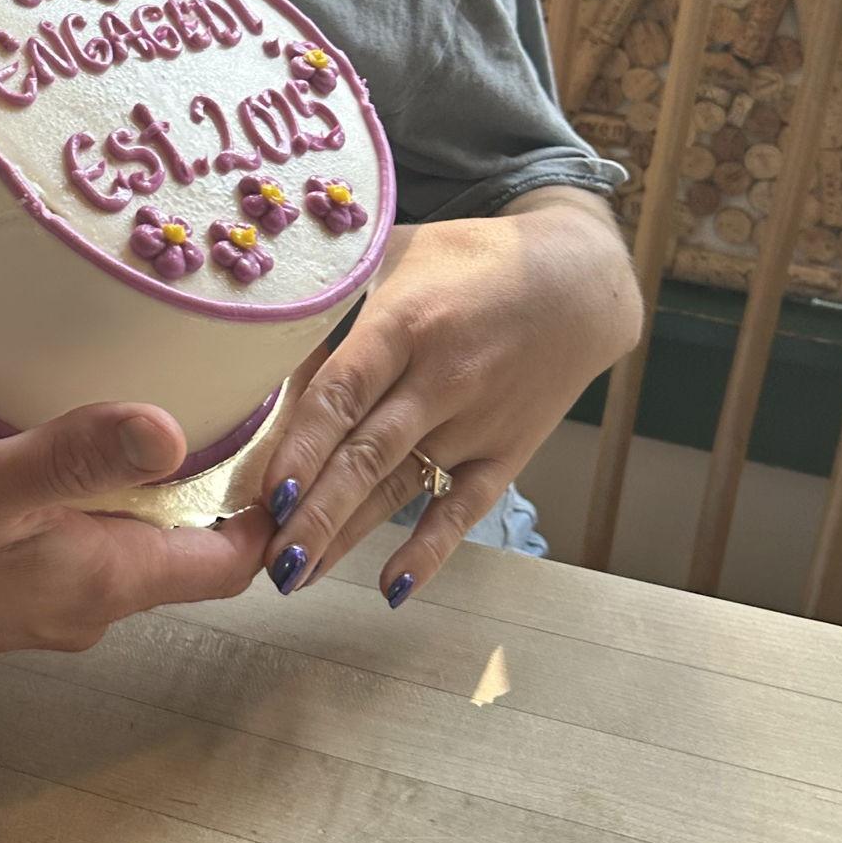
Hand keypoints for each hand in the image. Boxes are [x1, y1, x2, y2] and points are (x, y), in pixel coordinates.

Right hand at [0, 404, 268, 667]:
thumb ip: (72, 456)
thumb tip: (172, 431)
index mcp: (100, 579)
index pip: (228, 558)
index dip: (274, 502)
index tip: (299, 428)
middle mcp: (86, 596)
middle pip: (191, 543)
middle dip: (227, 476)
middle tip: (247, 384)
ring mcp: (46, 586)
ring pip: (137, 530)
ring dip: (163, 473)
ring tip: (177, 386)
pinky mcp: (9, 568)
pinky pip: (85, 524)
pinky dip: (105, 477)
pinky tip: (81, 422)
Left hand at [258, 189, 641, 605]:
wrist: (576, 282)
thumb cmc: (467, 262)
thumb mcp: (397, 255)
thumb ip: (338, 303)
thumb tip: (265, 350)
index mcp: (405, 323)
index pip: (342, 393)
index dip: (301, 445)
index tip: (266, 491)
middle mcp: (441, 379)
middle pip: (366, 455)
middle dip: (313, 512)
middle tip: (266, 558)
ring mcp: (476, 422)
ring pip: (400, 488)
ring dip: (346, 535)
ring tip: (295, 575)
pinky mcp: (506, 453)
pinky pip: (463, 509)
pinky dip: (429, 550)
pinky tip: (391, 586)